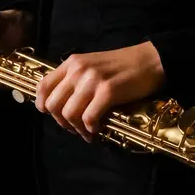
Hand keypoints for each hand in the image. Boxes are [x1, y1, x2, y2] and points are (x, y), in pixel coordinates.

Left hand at [35, 41, 164, 141]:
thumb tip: (60, 105)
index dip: (42, 105)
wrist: (151, 61)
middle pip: (53, 104)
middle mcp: (78, 70)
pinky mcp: (108, 91)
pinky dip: (91, 129)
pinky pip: (89, 118)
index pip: (43, 86)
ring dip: (77, 129)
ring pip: (69, 114)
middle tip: (74, 128)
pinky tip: (97, 130)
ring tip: (87, 132)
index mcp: (72, 63)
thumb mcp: (92, 66)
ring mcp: (93, 80)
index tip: (53, 116)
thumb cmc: (122, 67)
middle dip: (61, 122)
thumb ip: (75, 80)